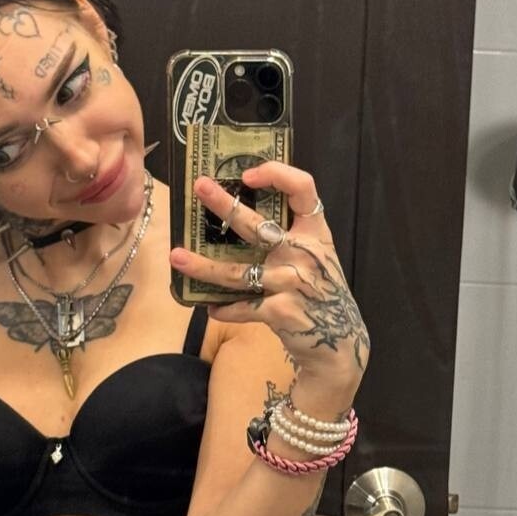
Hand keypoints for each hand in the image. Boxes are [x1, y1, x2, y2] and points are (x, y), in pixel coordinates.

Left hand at [170, 162, 369, 381]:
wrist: (340, 341)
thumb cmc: (322, 294)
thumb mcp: (318, 258)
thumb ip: (292, 237)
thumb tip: (242, 216)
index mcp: (315, 233)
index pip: (303, 189)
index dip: (277, 174)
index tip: (247, 175)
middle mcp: (304, 253)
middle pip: (258, 224)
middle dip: (225, 205)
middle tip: (200, 188)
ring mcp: (291, 282)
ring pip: (237, 271)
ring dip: (203, 266)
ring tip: (175, 257)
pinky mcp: (280, 311)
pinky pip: (241, 307)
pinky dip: (224, 309)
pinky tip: (209, 307)